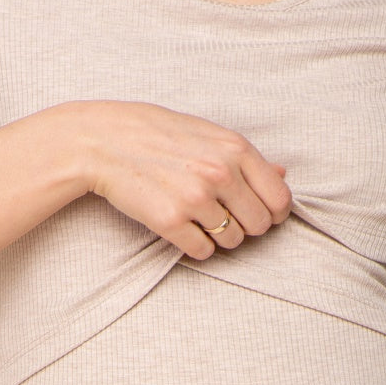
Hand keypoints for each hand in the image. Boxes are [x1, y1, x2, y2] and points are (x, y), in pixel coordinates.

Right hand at [76, 99, 291, 260]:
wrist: (103, 141)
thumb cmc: (155, 133)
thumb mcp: (206, 133)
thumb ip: (245, 156)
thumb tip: (282, 174)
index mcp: (235, 149)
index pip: (279, 199)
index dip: (274, 213)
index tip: (259, 214)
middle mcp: (220, 174)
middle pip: (259, 225)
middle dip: (245, 226)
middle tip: (223, 216)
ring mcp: (195, 199)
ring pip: (232, 241)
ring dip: (219, 236)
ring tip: (197, 217)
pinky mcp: (170, 222)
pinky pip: (202, 252)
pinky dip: (195, 246)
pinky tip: (182, 227)